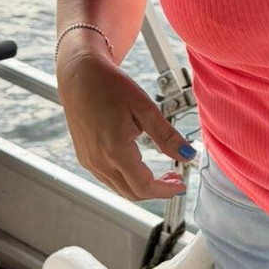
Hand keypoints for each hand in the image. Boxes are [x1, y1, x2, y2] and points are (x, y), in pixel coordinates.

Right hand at [57, 52, 191, 200]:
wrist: (80, 75)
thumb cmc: (111, 86)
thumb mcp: (145, 108)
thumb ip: (167, 136)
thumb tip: (188, 155)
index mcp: (115, 150)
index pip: (144, 186)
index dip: (165, 191)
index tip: (180, 186)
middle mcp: (98, 160)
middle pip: (132, 193)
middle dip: (157, 191)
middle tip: (175, 179)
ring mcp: (89, 161)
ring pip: (120, 189)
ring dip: (142, 187)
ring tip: (161, 174)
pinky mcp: (84, 157)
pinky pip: (108, 179)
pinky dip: (127, 180)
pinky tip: (139, 166)